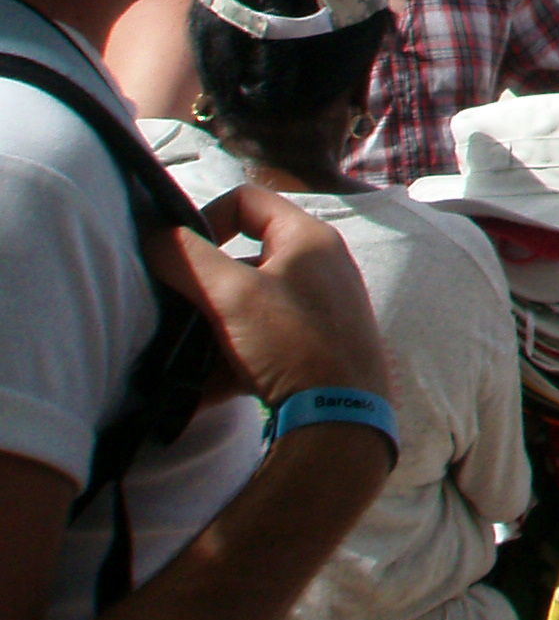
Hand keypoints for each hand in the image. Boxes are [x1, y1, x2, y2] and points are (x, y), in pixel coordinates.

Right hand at [146, 183, 388, 406]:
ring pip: (244, 310)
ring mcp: (318, 308)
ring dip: (208, 335)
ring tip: (180, 363)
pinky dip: (227, 364)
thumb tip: (155, 235)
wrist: (342, 417)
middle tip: (174, 315)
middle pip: (240, 263)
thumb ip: (187, 259)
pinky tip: (198, 395)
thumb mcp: (231, 295)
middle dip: (201, 292)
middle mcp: (319, 266)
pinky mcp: (313, 347)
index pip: (246, 201)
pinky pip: (257, 346)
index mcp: (308, 238)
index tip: (180, 258)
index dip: (205, 220)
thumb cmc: (292, 343)